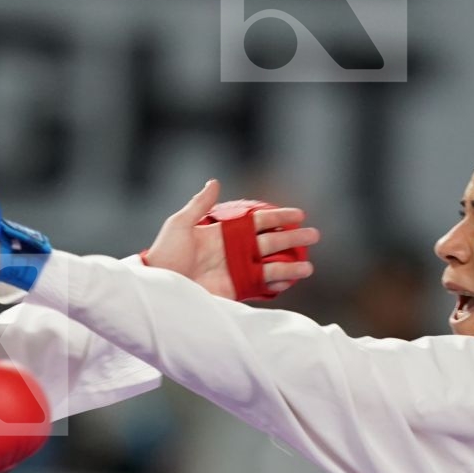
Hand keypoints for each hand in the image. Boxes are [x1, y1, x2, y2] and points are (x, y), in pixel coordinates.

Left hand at [146, 179, 317, 300]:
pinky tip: (290, 283)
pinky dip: (276, 286)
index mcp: (225, 233)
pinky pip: (260, 288)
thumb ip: (200, 205)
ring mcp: (236, 271)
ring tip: (308, 267)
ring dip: (290, 267)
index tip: (299, 214)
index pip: (258, 222)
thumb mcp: (180, 224)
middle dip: (294, 239)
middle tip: (314, 235)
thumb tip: (215, 182)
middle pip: (272, 243)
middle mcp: (235, 252)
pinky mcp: (235, 290)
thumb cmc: (165, 254)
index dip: (279, 217)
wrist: (159, 285)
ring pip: (271, 267)